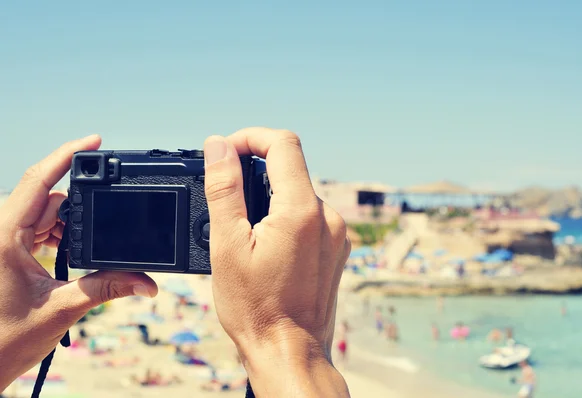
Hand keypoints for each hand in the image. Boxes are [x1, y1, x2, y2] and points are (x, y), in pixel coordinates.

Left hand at [0, 135, 156, 390]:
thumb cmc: (5, 340)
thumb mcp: (62, 309)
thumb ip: (107, 289)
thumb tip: (147, 283)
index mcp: (5, 236)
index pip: (38, 181)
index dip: (67, 156)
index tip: (95, 140)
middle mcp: (2, 230)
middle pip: (48, 196)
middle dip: (82, 204)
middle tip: (110, 218)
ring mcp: (5, 239)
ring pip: (46, 212)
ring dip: (72, 223)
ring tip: (86, 248)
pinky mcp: (10, 249)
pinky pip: (40, 227)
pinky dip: (62, 234)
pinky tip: (74, 251)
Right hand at [204, 127, 350, 396]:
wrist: (289, 351)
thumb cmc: (256, 308)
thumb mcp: (228, 245)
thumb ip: (224, 188)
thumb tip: (219, 145)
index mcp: (302, 210)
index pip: (283, 144)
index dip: (251, 137)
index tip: (227, 150)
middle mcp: (328, 217)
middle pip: (292, 167)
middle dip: (257, 169)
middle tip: (227, 190)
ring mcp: (337, 233)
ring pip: (301, 192)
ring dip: (272, 194)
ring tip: (245, 226)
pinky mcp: (337, 248)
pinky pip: (311, 215)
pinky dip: (287, 215)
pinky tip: (268, 242)